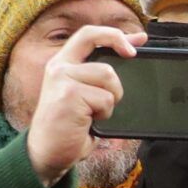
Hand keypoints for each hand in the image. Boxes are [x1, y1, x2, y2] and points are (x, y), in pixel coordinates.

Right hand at [25, 25, 136, 185]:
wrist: (48, 153)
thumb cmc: (71, 125)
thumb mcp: (86, 94)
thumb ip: (101, 75)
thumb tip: (131, 52)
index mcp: (63, 64)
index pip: (88, 34)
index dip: (116, 34)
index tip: (139, 41)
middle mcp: (59, 67)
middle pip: (99, 47)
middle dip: (119, 61)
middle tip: (125, 72)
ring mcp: (61, 79)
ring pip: (108, 76)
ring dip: (111, 99)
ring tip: (94, 112)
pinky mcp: (67, 95)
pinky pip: (106, 99)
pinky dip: (105, 113)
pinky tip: (88, 121)